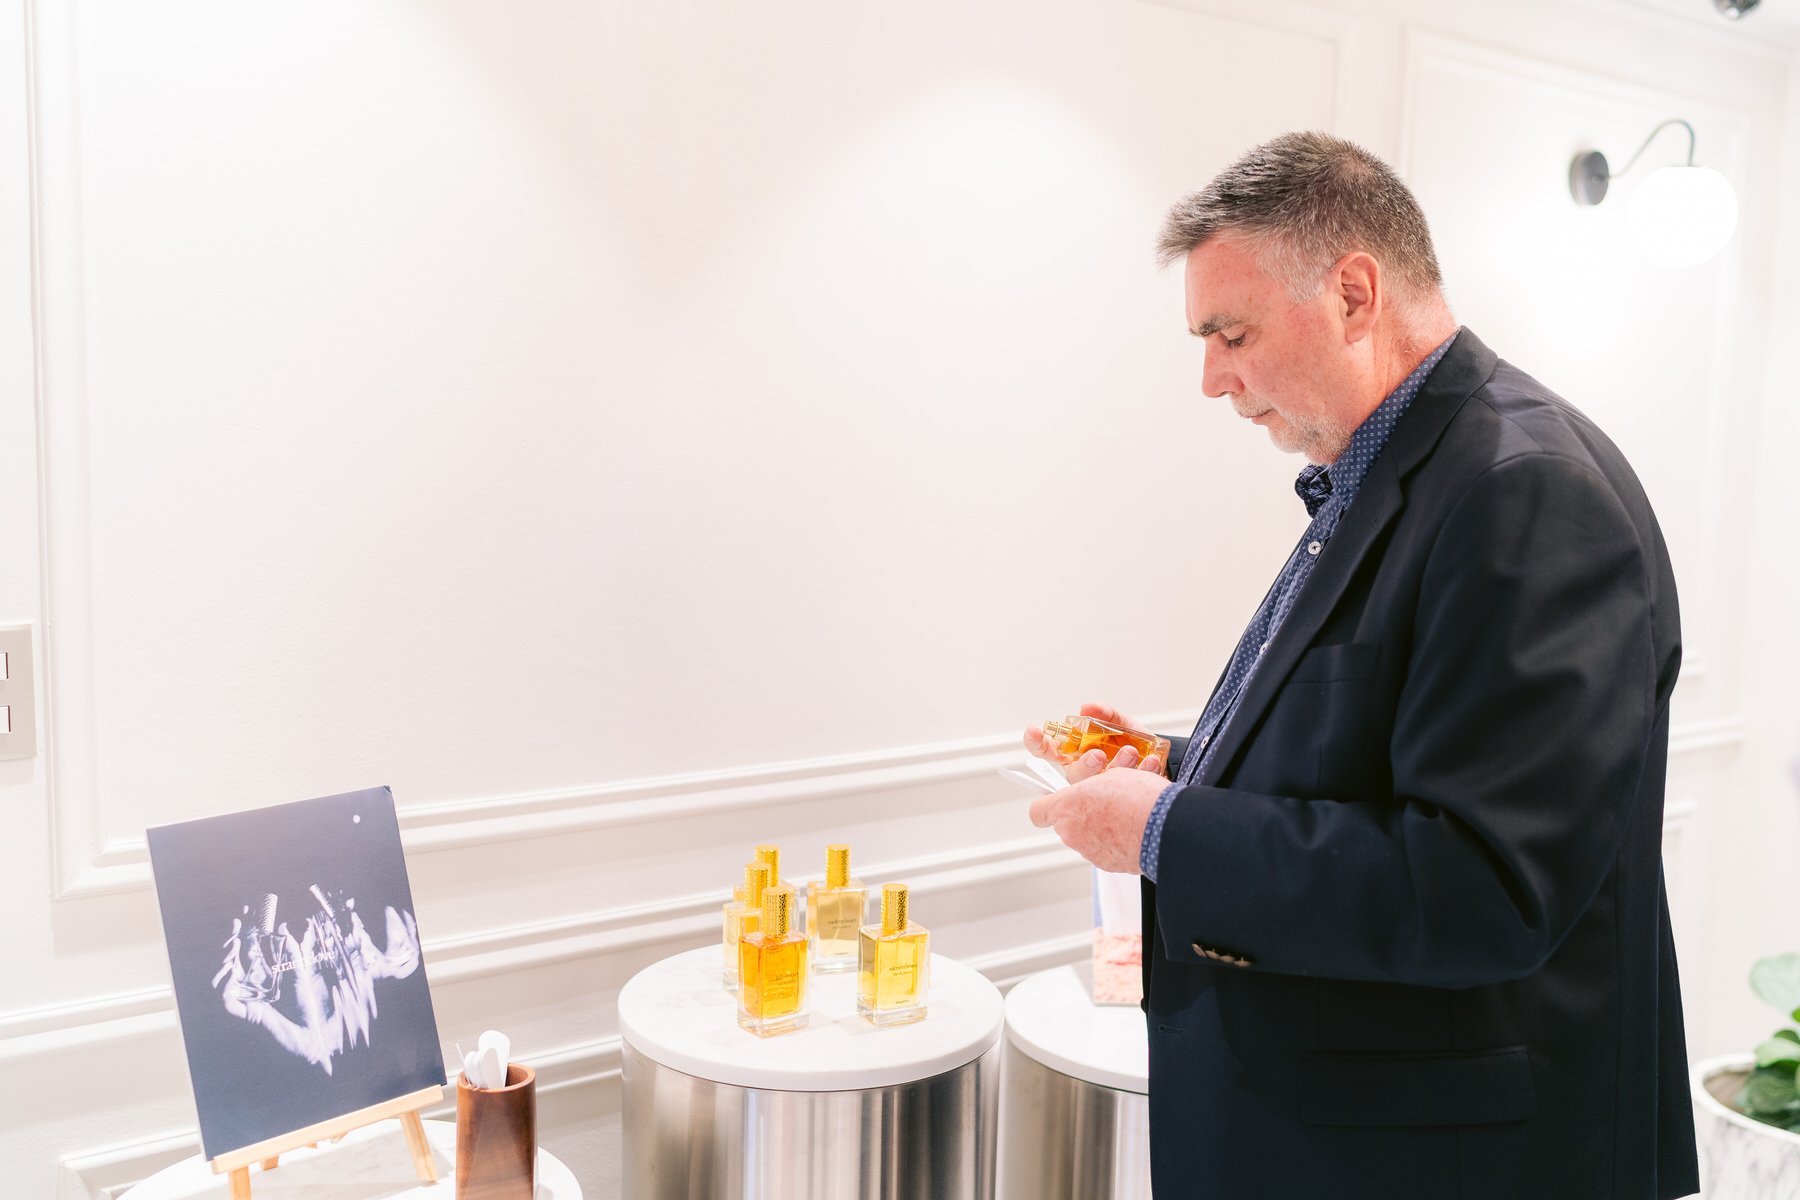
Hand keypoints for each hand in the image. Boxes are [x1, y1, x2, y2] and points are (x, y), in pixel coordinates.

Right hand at [1023, 702, 1164, 783]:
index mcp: (1076, 754)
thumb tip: (1089, 707)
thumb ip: (1105, 714)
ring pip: (1097, 787)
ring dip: (1115, 769)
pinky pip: (1128, 790)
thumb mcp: (1121, 724)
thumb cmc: (1134, 744)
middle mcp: (1084, 773)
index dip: (1036, 742)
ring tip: (1131, 753)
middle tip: (1098, 756)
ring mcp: (1101, 789)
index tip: (1035, 731)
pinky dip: (1141, 772)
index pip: (1047, 751)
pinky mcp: (1122, 800)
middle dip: (1084, 765)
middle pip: (1072, 775)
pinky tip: (1150, 762)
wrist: (1163, 761)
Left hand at [1027, 758, 1167, 874]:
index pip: (1038, 811)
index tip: (1053, 799)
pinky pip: (1105, 850)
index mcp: (1066, 806)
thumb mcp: (1112, 775)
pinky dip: (1115, 842)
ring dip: (1100, 828)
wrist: (1165, 826)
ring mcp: (1088, 851)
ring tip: (1124, 815)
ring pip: (1087, 837)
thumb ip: (1094, 785)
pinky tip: (1132, 830)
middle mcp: (1072, 833)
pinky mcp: (1106, 865)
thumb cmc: (1138, 797)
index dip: (1047, 804)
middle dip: (1082, 813)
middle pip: (1067, 824)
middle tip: (1103, 802)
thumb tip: (1096, 789)